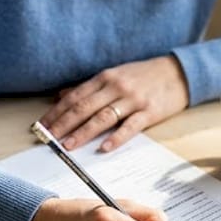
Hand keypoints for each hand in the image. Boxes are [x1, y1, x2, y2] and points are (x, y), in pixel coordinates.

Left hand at [39, 54, 189, 152]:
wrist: (178, 72)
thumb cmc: (143, 76)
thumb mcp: (115, 75)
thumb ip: (89, 88)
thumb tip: (60, 96)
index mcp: (104, 78)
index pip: (74, 97)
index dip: (56, 112)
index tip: (42, 126)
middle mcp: (116, 87)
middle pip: (84, 108)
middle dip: (63, 124)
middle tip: (47, 139)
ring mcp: (133, 100)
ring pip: (102, 118)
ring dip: (83, 133)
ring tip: (68, 146)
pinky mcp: (149, 112)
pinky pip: (130, 127)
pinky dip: (116, 138)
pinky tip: (103, 148)